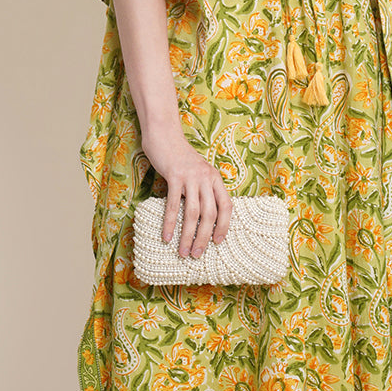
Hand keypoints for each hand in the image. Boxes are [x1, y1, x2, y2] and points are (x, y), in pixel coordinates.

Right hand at [141, 125, 232, 258]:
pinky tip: (166, 236)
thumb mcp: (198, 173)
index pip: (227, 206)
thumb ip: (202, 190)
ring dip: (188, 235)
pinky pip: (173, 204)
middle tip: (197, 254)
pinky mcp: (175, 176)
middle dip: (204, 237)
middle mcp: (207, 178)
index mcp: (215, 178)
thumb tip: (202, 219)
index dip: (224, 226)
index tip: (217, 242)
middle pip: (210, 213)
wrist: (164, 136)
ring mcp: (191, 177)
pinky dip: (170, 222)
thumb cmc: (180, 158)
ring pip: (193, 212)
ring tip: (183, 251)